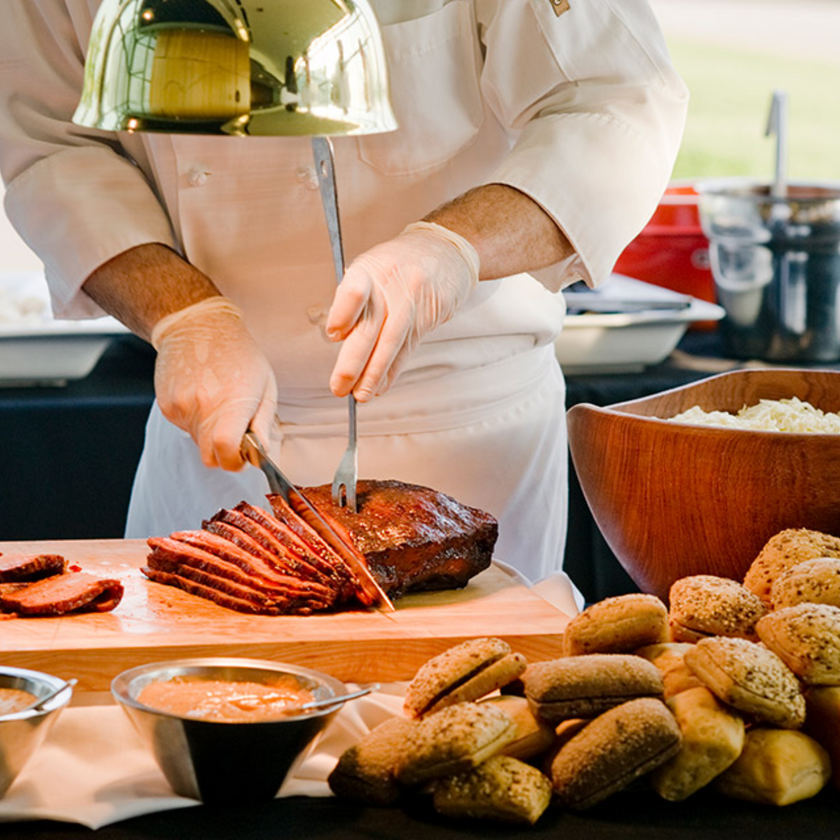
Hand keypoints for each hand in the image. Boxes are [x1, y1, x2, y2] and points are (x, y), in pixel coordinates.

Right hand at [151, 297, 276, 469]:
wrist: (198, 325)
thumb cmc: (239, 353)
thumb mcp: (266, 385)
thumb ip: (263, 423)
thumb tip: (259, 453)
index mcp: (232, 402)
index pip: (226, 451)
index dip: (235, 462)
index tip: (243, 456)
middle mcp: (202, 407)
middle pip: (210, 457)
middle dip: (225, 453)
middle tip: (235, 432)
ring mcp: (181, 406)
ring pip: (198, 442)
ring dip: (211, 433)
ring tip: (218, 402)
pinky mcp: (167, 405)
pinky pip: (185, 427)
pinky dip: (197, 421)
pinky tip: (203, 395)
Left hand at [325, 222, 479, 400]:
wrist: (445, 250)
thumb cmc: (397, 264)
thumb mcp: (371, 268)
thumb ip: (353, 300)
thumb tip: (338, 338)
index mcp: (369, 269)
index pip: (354, 290)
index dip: (343, 314)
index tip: (334, 335)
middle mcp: (391, 284)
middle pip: (371, 328)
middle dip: (353, 363)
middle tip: (339, 387)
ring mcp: (413, 301)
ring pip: (391, 343)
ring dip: (374, 374)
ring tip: (360, 395)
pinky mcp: (429, 316)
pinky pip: (408, 349)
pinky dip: (392, 371)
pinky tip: (381, 386)